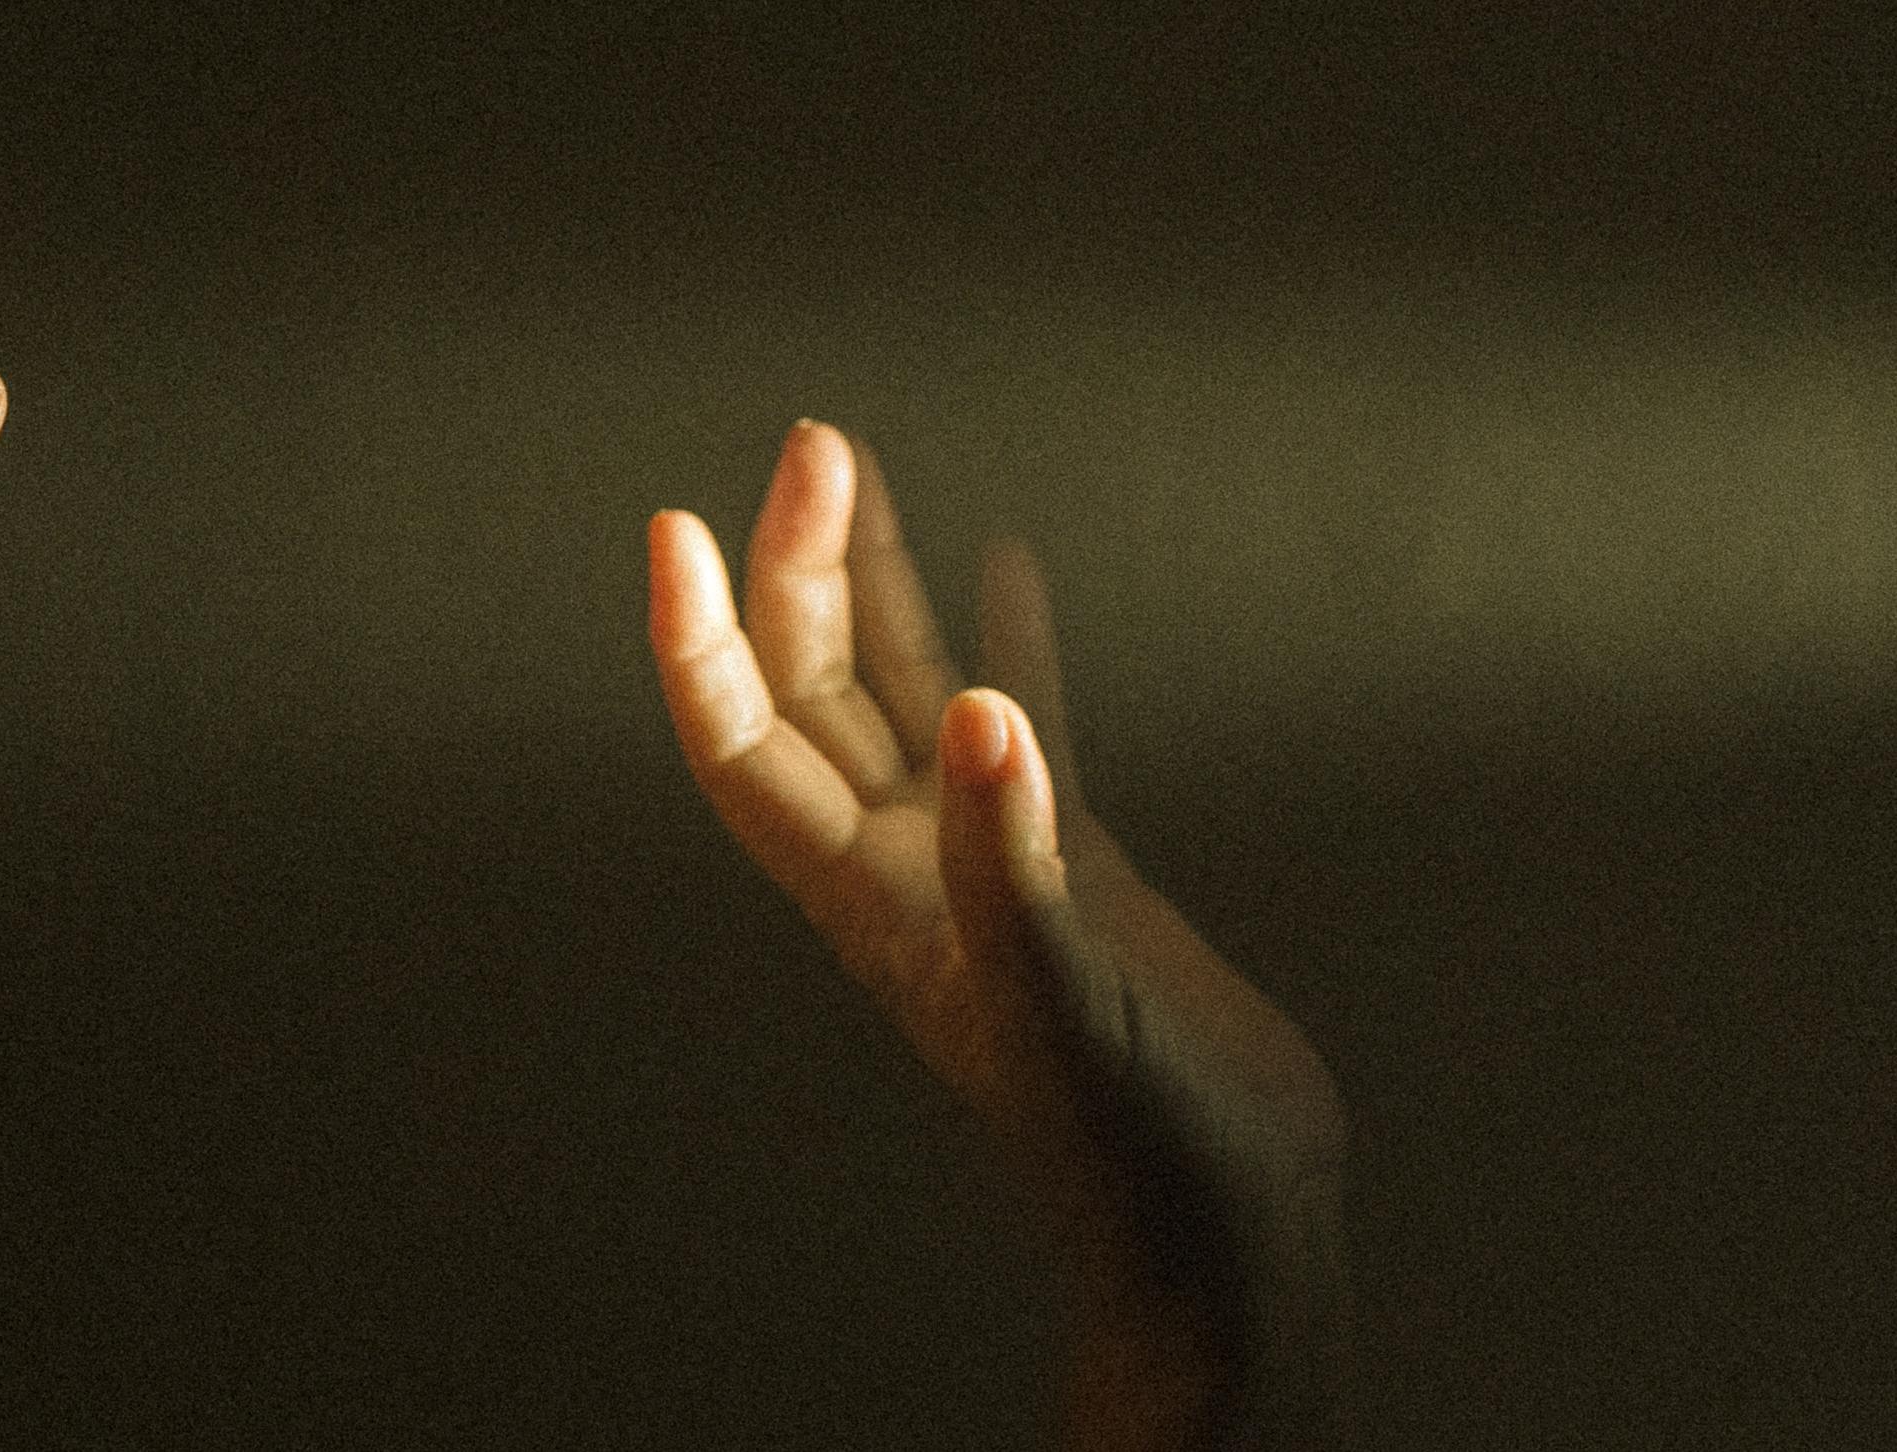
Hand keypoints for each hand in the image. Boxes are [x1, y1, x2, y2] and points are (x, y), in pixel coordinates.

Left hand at [645, 423, 1345, 1448]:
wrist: (1219, 1241)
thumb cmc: (1134, 1157)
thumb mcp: (1062, 1007)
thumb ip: (1011, 862)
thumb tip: (978, 710)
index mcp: (876, 904)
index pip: (746, 748)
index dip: (700, 641)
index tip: (677, 526)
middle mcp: (908, 873)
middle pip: (813, 693)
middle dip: (798, 566)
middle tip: (818, 439)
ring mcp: (987, 866)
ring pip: (903, 694)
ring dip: (873, 585)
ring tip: (855, 463)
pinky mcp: (1075, 875)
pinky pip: (1021, 730)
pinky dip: (1007, 645)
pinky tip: (1008, 567)